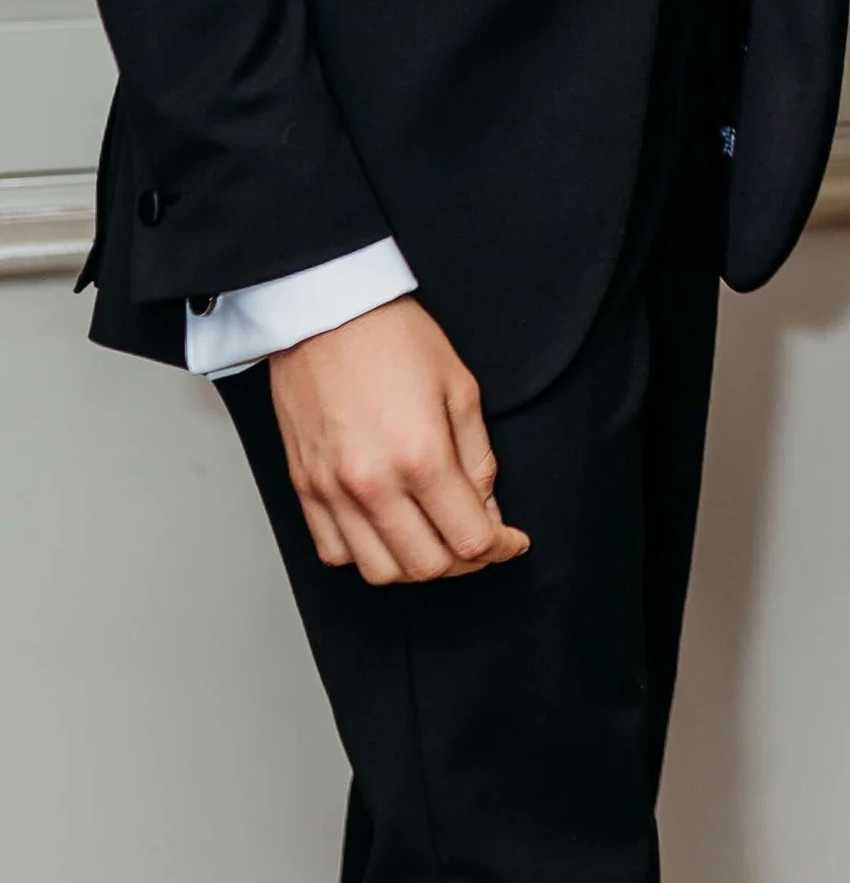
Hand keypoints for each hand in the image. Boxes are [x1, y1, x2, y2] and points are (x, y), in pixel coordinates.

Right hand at [267, 296, 527, 587]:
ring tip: (436, 539)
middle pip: (427, 566)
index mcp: (421, 456)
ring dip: (416, 566)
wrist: (325, 312)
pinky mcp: (304, 488)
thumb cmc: (392, 337)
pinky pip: (335, 552)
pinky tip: (388, 532)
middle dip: (464, 562)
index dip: (501, 547)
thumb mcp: (461, 388)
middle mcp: (373, 484)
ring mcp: (332, 491)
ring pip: (379, 570)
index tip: (511, 541)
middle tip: (479, 540)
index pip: (470, 538)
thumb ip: (478, 458)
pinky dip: (367, 555)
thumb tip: (487, 509)